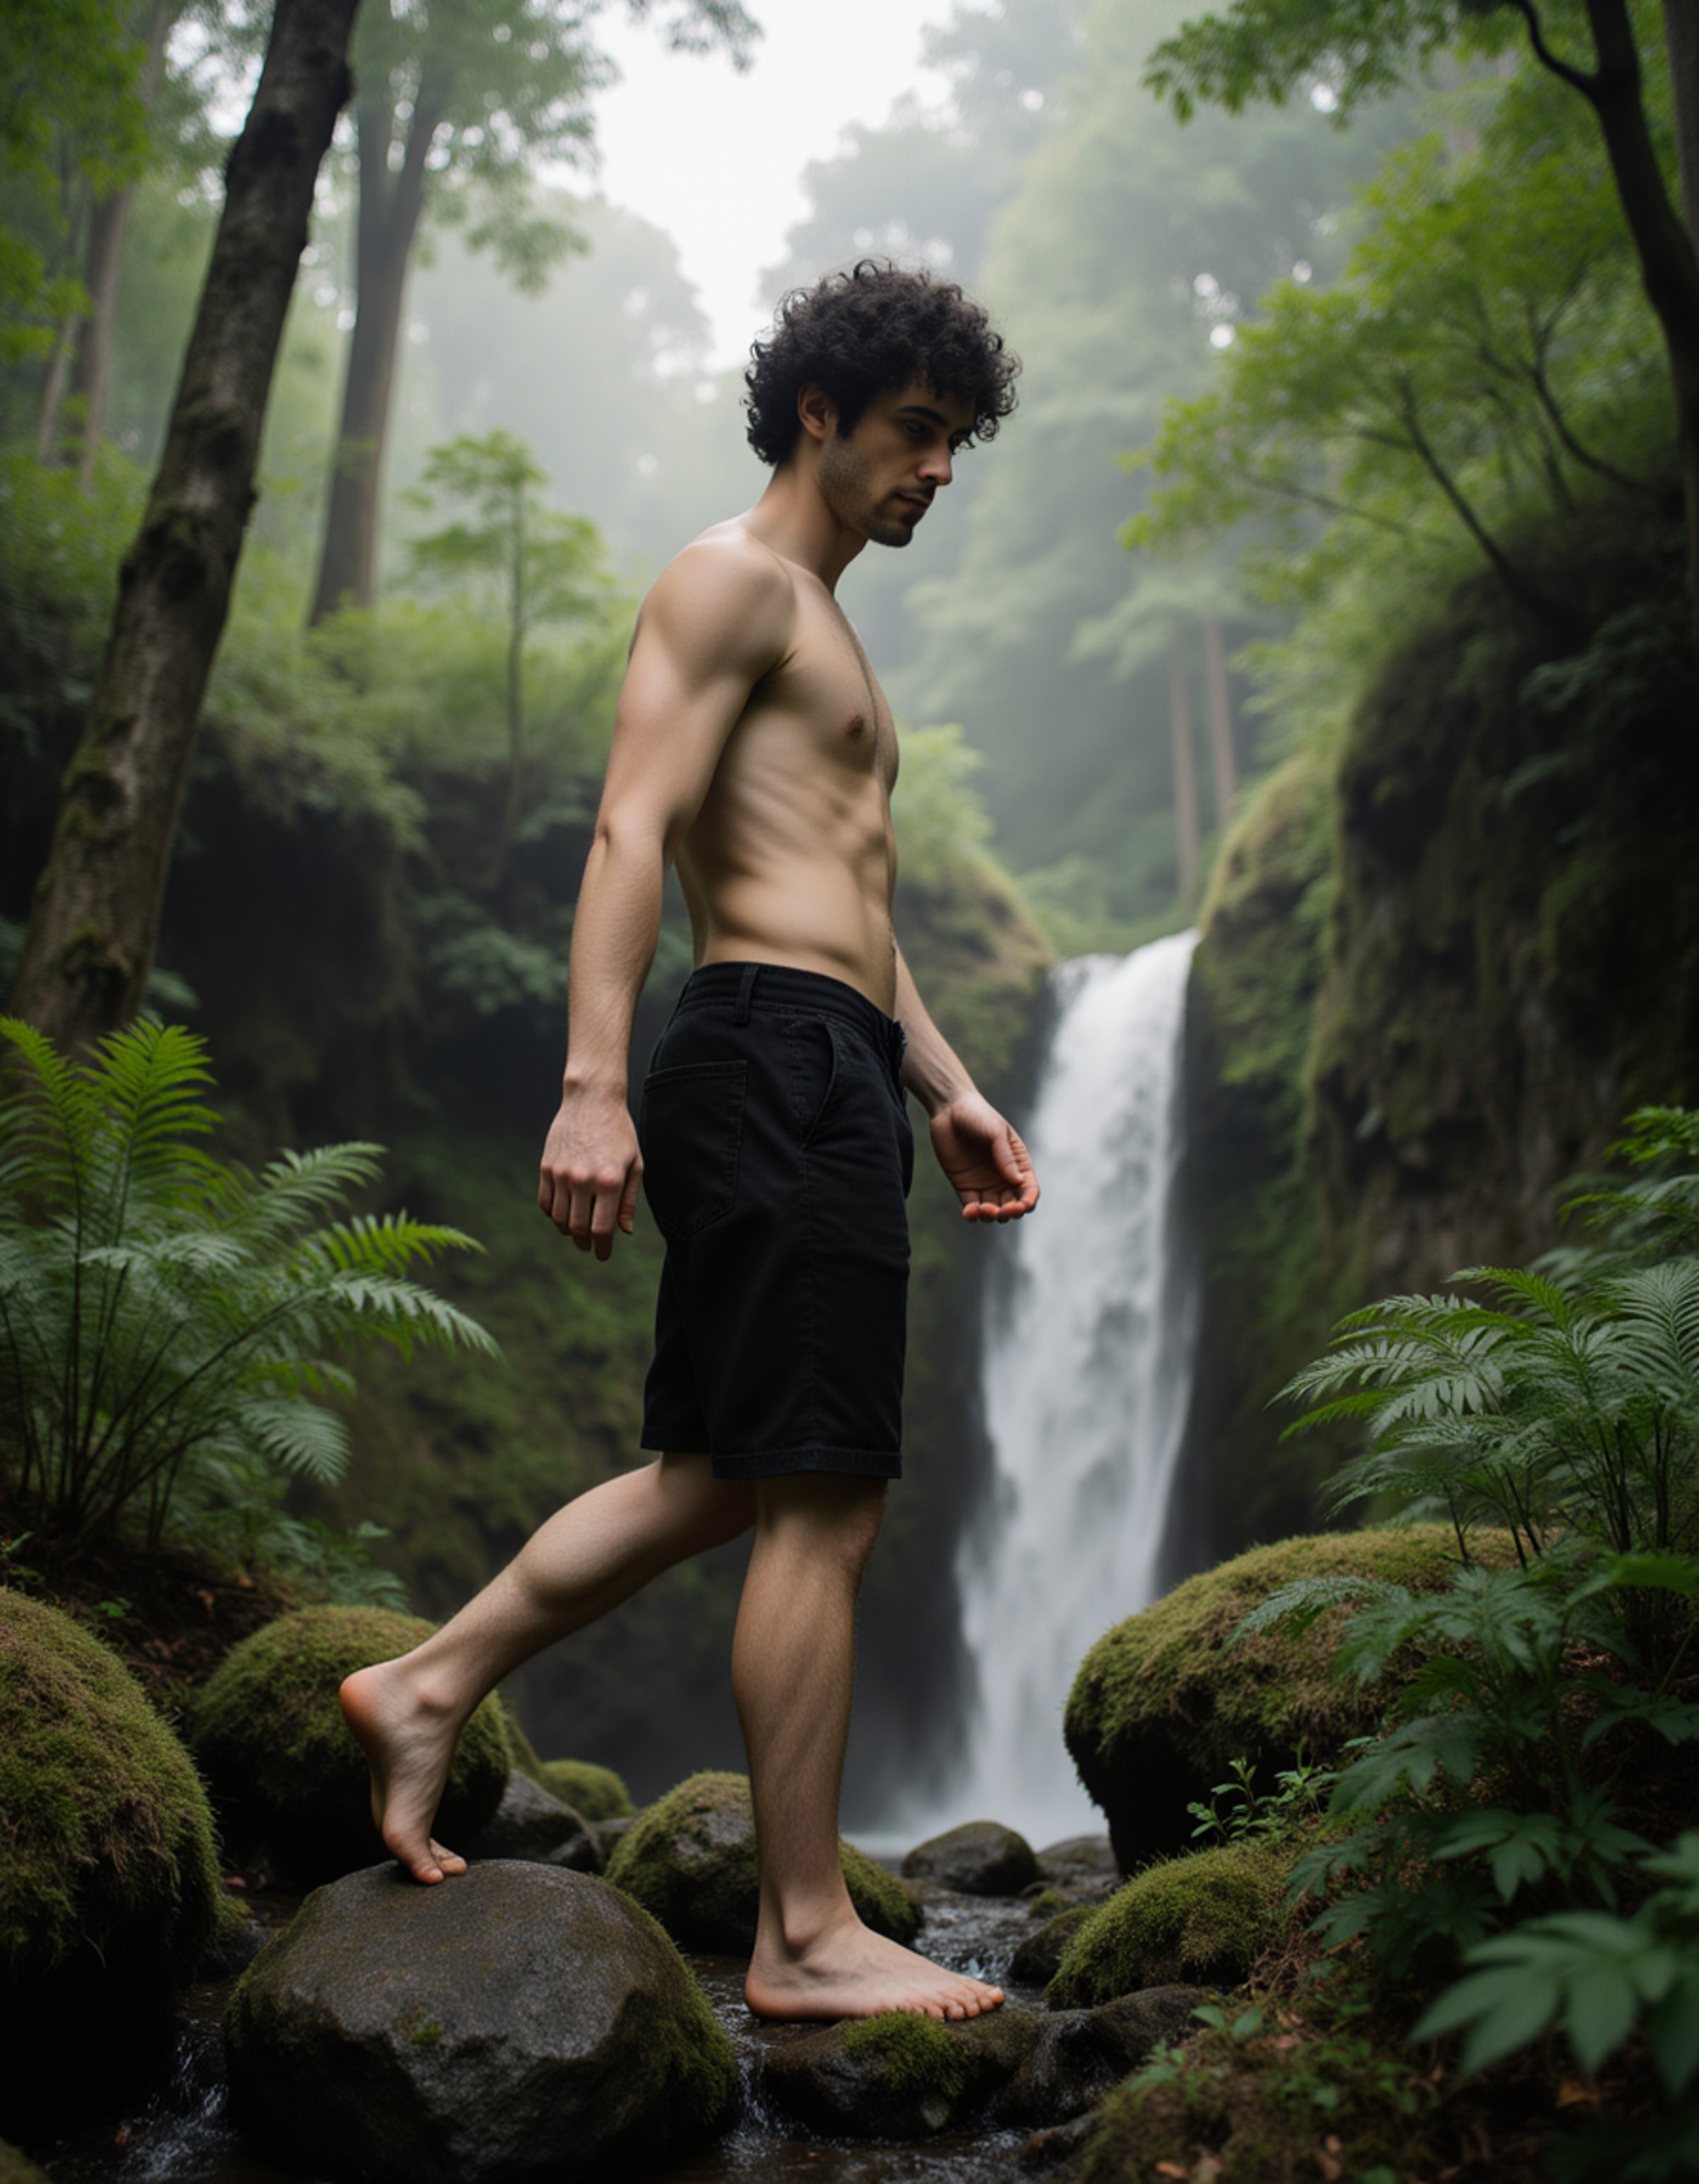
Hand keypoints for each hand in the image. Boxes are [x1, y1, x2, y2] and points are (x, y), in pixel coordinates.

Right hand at [537, 1084, 641, 1258]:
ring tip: (576, 1231)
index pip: (601, 1230)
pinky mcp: (546, 1167)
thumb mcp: (634, 1165)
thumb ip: (628, 1201)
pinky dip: (553, 1214)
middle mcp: (583, 1180)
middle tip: (588, 1247)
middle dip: (584, 1243)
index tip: (602, 1255)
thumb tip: (623, 1232)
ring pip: (559, 1218)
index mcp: (609, 1181)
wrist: (591, 1100)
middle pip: (578, 1228)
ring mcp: (561, 1174)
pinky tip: (563, 1214)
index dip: (602, 1248)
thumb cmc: (619, 1133)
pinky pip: (545, 1202)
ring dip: (568, 1230)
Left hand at [929, 1093, 1038, 1222]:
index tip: (1019, 1206)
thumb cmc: (978, 1115)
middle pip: (1013, 1206)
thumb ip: (1006, 1157)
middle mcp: (1004, 1178)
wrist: (949, 1109)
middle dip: (1010, 1213)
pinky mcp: (965, 1187)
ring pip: (994, 1211)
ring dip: (992, 1216)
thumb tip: (1018, 1182)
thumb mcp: (996, 1132)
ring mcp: (985, 1184)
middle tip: (1000, 1210)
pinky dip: (972, 1215)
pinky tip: (969, 1212)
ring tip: (982, 1209)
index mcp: (1019, 1164)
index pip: (1029, 1191)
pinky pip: (972, 1208)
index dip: (1027, 1202)